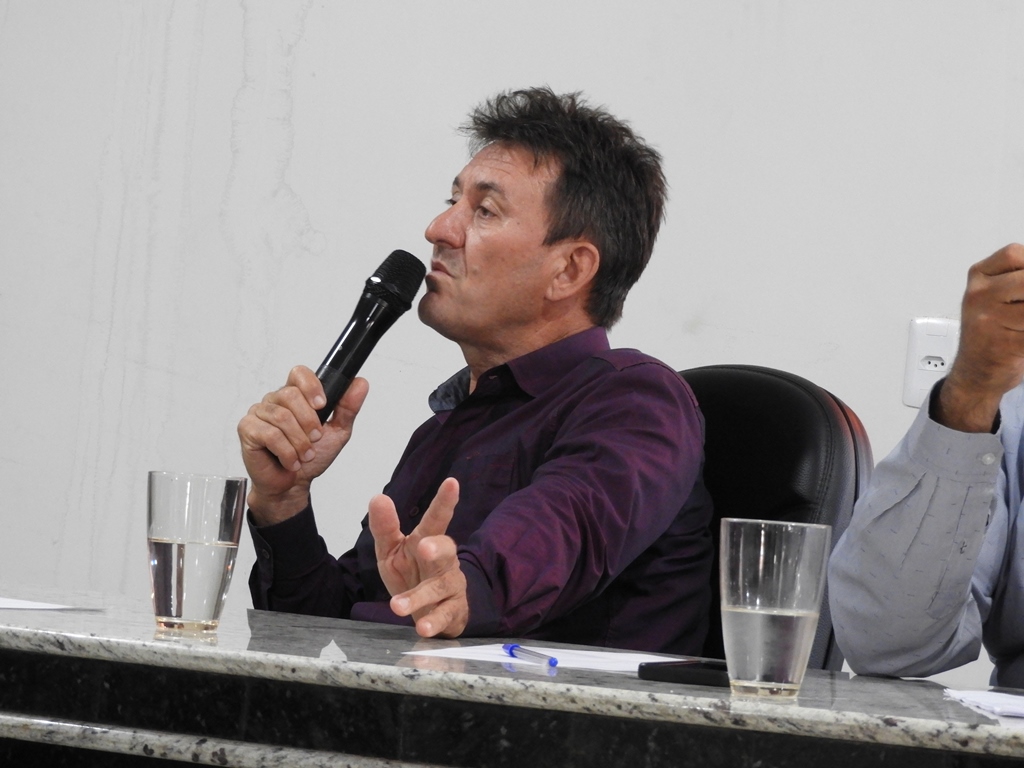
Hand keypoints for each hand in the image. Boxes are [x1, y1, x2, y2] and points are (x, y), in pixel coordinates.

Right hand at [238, 366, 368, 524]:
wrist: (292, 485)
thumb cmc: (311, 457)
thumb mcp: (337, 432)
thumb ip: (347, 408)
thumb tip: (360, 383)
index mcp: (295, 396)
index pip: (299, 373)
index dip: (311, 386)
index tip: (322, 405)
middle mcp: (274, 401)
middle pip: (290, 395)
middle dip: (308, 422)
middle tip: (315, 439)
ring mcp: (259, 414)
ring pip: (281, 417)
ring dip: (299, 442)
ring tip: (304, 455)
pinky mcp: (247, 430)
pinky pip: (269, 434)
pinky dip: (286, 452)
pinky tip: (291, 461)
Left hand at [368, 477, 468, 637]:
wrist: (431, 610)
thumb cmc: (412, 573)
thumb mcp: (392, 551)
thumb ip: (385, 527)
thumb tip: (377, 497)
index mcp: (428, 541)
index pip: (436, 519)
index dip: (444, 501)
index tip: (452, 483)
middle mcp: (444, 561)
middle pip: (446, 551)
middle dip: (437, 548)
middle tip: (425, 547)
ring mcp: (451, 586)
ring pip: (440, 587)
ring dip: (420, 596)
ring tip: (398, 606)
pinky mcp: (453, 611)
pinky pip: (446, 615)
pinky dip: (434, 622)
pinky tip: (423, 627)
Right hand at [938, 244, 1023, 431]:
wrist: (976, 373)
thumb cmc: (992, 332)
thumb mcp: (998, 294)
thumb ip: (1018, 280)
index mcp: (978, 278)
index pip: (1015, 254)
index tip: (1023, 291)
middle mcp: (978, 296)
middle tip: (1021, 311)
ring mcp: (988, 320)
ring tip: (1020, 325)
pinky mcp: (1003, 344)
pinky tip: (1022, 337)